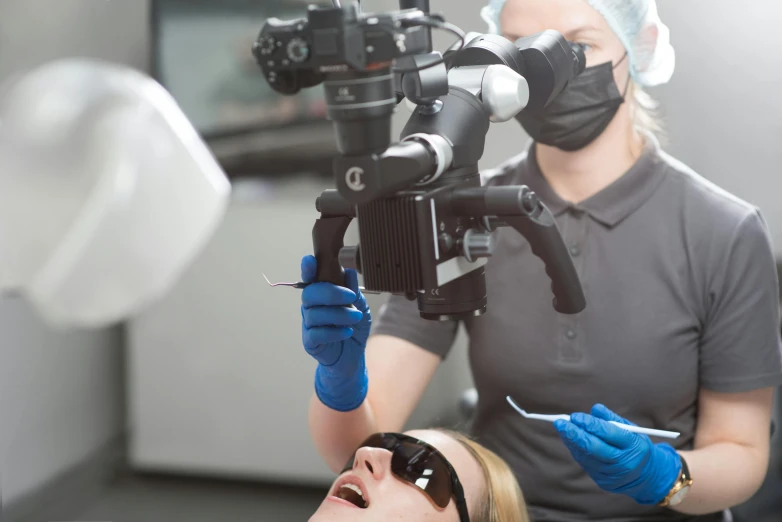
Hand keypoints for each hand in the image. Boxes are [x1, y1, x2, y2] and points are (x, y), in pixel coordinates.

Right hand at [300, 255, 371, 411]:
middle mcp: (311, 306)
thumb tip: (350, 272)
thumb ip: (353, 290)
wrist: (353, 356)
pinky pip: (316, 333)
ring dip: (338, 314)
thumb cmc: (353, 326)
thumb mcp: (359, 305)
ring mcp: (308, 324)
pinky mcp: (310, 341)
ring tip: (355, 317)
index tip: (310, 261)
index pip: (310, 278)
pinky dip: (334, 331)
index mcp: (321, 293)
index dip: (307, 268)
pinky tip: (347, 332)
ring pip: (315, 313)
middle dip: (331, 293)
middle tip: (351, 297)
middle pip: (310, 293)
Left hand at [554, 404, 681, 504]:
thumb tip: (595, 409)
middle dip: (574, 434)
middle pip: (594, 447)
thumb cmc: (635, 446)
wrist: (647, 477)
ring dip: (571, 441)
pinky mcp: (603, 481)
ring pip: (586, 456)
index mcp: (634, 446)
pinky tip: (570, 440)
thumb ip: (612, 419)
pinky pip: (585, 463)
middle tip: (560, 422)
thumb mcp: (631, 430)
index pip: (609, 434)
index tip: (576, 416)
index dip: (590, 424)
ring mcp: (612, 474)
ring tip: (562, 428)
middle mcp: (623, 462)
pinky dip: (575, 450)